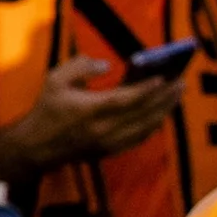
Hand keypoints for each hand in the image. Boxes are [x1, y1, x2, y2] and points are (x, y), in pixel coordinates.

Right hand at [0, 52, 184, 174]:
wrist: (36, 147)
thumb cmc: (46, 110)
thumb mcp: (55, 80)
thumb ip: (80, 66)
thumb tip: (106, 65)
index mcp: (89, 110)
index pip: (125, 99)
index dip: (147, 89)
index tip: (164, 77)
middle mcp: (103, 128)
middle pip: (143, 113)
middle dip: (165, 97)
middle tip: (180, 81)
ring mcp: (109, 142)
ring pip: (146, 127)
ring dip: (164, 111)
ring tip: (176, 95)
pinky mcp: (111, 150)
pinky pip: (140, 138)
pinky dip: (154, 125)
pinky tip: (161, 113)